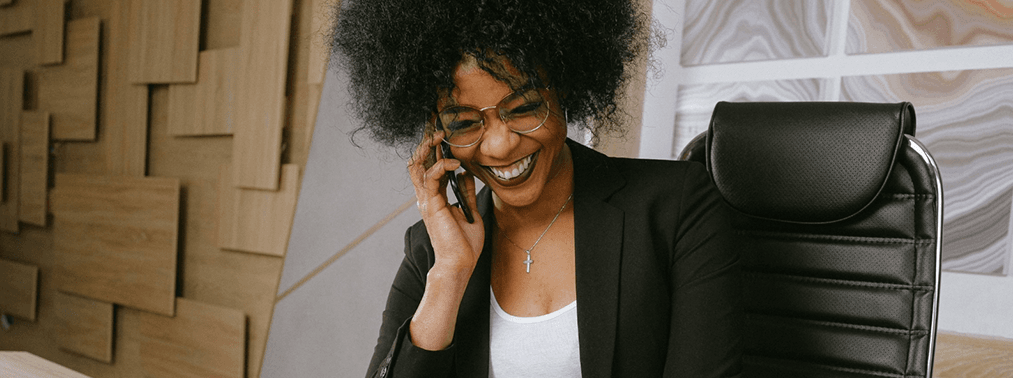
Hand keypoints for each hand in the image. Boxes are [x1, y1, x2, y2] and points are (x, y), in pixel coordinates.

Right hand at [408, 131, 484, 270]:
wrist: (459, 263)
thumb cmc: (464, 245)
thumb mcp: (469, 213)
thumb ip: (465, 193)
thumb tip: (465, 174)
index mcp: (434, 199)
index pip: (428, 167)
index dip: (432, 150)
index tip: (442, 134)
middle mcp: (426, 197)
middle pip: (418, 163)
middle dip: (425, 143)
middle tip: (437, 127)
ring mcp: (427, 201)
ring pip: (418, 166)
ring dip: (428, 148)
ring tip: (441, 136)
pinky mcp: (432, 205)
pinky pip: (432, 178)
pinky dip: (442, 166)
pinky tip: (455, 163)